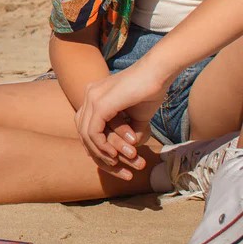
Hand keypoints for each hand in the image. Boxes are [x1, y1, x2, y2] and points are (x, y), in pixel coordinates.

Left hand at [75, 60, 169, 179]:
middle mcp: (89, 95)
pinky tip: (115, 155)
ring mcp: (92, 97)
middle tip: (118, 171)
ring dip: (101, 153)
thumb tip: (128, 151)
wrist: (159, 72)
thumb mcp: (136, 118)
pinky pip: (93, 131)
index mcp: (94, 96)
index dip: (98, 149)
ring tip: (117, 164)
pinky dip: (102, 146)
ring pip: (85, 134)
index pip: (87, 128)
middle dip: (98, 155)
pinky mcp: (100, 102)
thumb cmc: (150, 92)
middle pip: (83, 133)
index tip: (115, 166)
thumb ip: (128, 133)